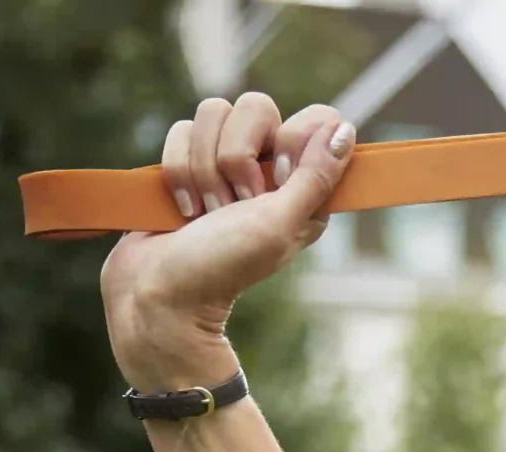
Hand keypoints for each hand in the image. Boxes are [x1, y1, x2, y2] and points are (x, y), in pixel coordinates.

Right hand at [99, 94, 353, 391]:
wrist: (158, 292)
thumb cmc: (224, 266)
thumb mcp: (278, 224)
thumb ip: (314, 178)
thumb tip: (346, 131)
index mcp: (306, 185)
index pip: (316, 119)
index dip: (291, 139)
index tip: (277, 179)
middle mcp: (269, 168)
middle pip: (256, 106)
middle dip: (236, 156)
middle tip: (236, 203)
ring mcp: (225, 162)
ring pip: (212, 112)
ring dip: (204, 170)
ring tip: (208, 213)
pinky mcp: (186, 162)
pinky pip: (181, 130)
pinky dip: (177, 172)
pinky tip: (184, 210)